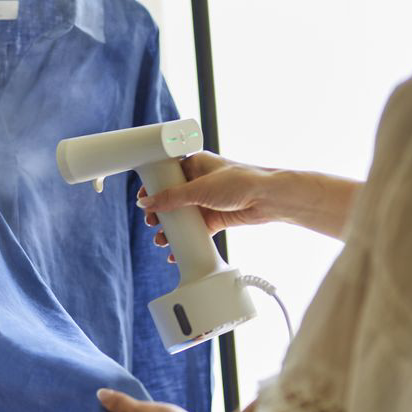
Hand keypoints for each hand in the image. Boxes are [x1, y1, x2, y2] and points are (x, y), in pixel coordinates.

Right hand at [137, 151, 276, 260]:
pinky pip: (194, 229)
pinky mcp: (214, 217)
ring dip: (170, 228)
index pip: (166, 174)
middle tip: (151, 222)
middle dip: (159, 212)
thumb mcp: (199, 188)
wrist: (268, 199)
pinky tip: (175, 248)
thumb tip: (146, 203)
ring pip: (182, 215)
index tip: (142, 199)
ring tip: (161, 239)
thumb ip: (170, 198)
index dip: (153, 187)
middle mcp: (199, 181)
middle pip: (171, 197)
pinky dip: (185, 238)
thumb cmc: (240, 181)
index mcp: (194, 163)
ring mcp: (207, 200)